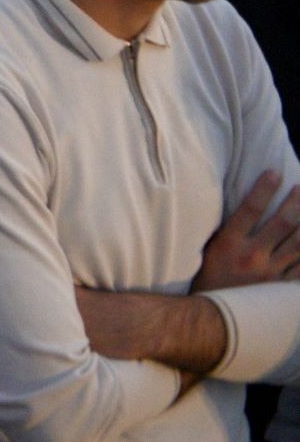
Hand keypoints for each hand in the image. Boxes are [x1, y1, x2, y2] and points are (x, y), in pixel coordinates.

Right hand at [195, 170, 299, 291]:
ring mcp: (270, 274)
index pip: (250, 209)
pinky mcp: (280, 288)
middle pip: (281, 224)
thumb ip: (221, 234)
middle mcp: (253, 256)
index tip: (274, 173)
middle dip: (294, 203)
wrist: (212, 321)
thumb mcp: (205, 253)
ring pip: (297, 244)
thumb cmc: (204, 283)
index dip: (264, 189)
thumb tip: (232, 212)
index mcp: (229, 245)